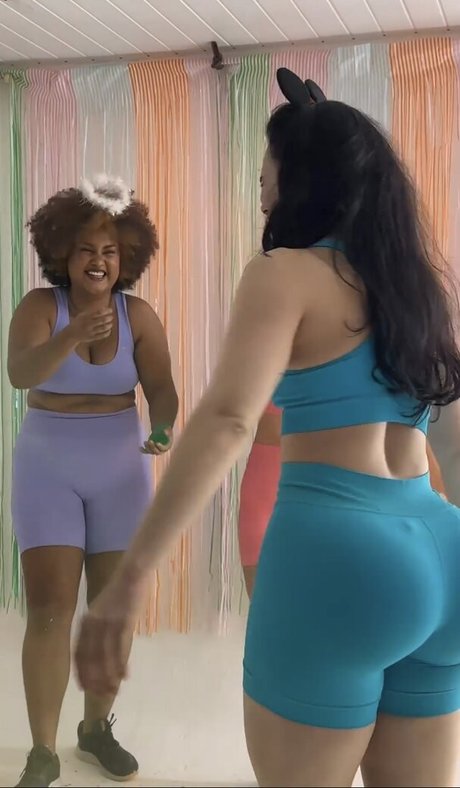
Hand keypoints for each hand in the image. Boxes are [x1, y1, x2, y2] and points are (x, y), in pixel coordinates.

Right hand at [67, 308, 113, 343]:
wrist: (71, 334)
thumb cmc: (78, 322)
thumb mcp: (82, 315)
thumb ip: (92, 311)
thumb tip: (104, 308)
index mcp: (86, 317)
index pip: (99, 312)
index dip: (106, 311)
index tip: (110, 310)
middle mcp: (88, 324)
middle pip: (102, 320)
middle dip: (109, 318)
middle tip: (111, 317)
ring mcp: (90, 331)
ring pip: (103, 328)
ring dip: (109, 325)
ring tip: (110, 323)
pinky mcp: (92, 338)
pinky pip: (102, 335)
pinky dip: (107, 332)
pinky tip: (109, 330)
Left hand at [74, 574, 145, 696]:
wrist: (133, 572)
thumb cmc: (120, 591)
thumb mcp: (103, 609)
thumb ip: (98, 626)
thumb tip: (98, 650)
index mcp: (87, 620)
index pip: (79, 652)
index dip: (81, 671)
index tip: (83, 687)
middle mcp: (94, 623)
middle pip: (90, 657)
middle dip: (94, 678)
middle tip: (100, 694)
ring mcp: (109, 622)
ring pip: (105, 656)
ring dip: (109, 676)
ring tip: (113, 690)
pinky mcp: (124, 621)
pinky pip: (120, 648)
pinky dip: (121, 664)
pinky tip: (124, 676)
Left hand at [141, 427, 172, 454]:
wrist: (161, 432)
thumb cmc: (165, 430)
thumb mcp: (167, 430)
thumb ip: (166, 430)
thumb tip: (164, 431)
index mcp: (167, 447)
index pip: (164, 449)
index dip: (160, 447)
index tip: (157, 443)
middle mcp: (161, 451)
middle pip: (157, 452)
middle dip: (152, 447)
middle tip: (149, 441)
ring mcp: (155, 451)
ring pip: (151, 452)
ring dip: (147, 448)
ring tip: (145, 442)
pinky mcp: (150, 450)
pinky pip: (146, 451)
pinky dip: (143, 450)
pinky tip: (139, 447)